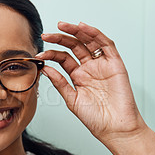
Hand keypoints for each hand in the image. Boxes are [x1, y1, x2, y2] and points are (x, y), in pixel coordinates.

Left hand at [36, 22, 147, 144]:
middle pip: (74, 46)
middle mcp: (90, 68)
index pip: (63, 58)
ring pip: (89, 41)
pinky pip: (106, 45)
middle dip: (60, 38)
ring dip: (76, 31)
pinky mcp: (115, 64)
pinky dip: (95, 34)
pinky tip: (83, 28)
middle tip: (46, 35)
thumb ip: (60, 83)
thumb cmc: (95, 118)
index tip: (39, 54)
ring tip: (61, 26)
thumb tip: (45, 69)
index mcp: (78, 76)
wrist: (114, 128)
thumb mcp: (71, 99)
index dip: (51, 53)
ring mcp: (102, 65)